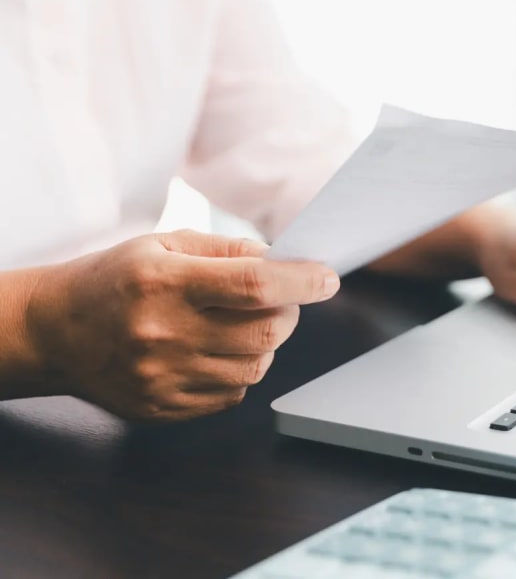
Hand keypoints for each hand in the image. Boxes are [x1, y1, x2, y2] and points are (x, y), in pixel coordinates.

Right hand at [25, 230, 339, 420]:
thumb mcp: (163, 243)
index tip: (326, 278)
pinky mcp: (163, 407)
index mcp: (165, 282)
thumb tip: (283, 260)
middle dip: (288, 314)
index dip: (301, 282)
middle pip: (264, 333)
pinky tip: (215, 350)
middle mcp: (163, 333)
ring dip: (265, 344)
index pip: (254, 285)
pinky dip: (239, 369)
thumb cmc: (115, 278)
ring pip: (255, 367)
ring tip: (240, 324)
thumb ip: (227, 250)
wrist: (54, 330)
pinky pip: (232, 393)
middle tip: (281, 301)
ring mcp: (162, 377)